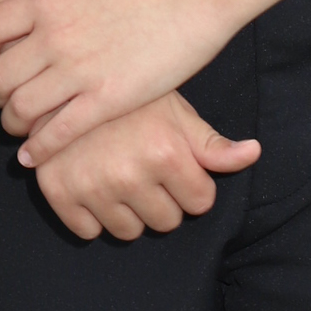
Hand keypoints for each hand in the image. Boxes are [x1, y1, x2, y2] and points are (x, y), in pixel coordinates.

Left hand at [0, 0, 236, 165]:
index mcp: (48, 1)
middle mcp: (52, 36)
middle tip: (5, 104)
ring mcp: (76, 69)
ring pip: (21, 108)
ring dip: (14, 124)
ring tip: (19, 131)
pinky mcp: (105, 99)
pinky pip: (56, 132)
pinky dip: (39, 148)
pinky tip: (33, 157)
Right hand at [23, 90, 259, 241]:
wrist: (61, 78)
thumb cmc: (129, 98)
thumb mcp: (175, 112)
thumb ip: (212, 144)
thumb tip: (254, 152)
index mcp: (165, 152)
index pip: (200, 203)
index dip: (189, 183)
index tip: (171, 162)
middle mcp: (129, 173)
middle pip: (166, 222)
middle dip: (160, 199)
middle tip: (140, 165)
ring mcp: (91, 185)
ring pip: (128, 232)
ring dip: (126, 210)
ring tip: (115, 173)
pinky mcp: (57, 192)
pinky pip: (87, 231)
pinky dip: (89, 214)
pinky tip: (88, 182)